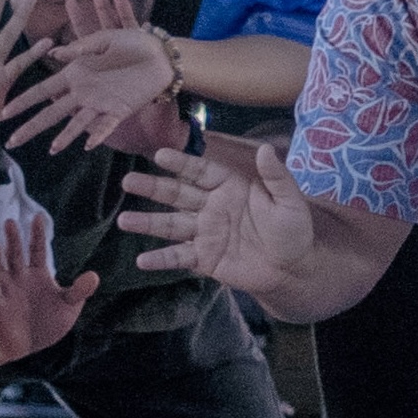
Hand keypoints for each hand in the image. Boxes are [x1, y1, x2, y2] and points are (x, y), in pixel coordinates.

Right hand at [0, 213, 98, 365]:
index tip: (38, 216)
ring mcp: (6, 293)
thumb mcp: (68, 307)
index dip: (37, 234)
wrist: (27, 347)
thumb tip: (94, 276)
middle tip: (10, 221)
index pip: (37, 249)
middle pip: (15, 255)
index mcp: (38, 274)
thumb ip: (79, 291)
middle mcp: (19, 279)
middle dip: (13, 239)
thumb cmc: (47, 322)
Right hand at [4, 0, 173, 153]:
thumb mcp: (105, 38)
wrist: (162, 54)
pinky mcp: (120, 110)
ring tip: (49, 151)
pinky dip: (97, 135)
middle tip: (12, 141)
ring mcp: (101, 103)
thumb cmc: (134, 43)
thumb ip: (80, 47)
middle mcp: (83, 92)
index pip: (43, 91)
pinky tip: (87, 146)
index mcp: (76, 73)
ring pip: (76, 124)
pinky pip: (106, 126)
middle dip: (32, 126)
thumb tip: (54, 53)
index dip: (23, 102)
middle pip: (52, 113)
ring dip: (63, 137)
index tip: (3, 112)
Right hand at [115, 143, 315, 292]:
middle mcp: (211, 206)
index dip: (181, 163)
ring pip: (171, 225)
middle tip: (128, 181)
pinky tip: (141, 261)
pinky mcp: (204, 259)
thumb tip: (266, 148)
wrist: (293, 269)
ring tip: (123, 220)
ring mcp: (204, 233)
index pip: (200, 171)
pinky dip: (160, 260)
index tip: (160, 155)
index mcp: (229, 186)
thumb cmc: (294, 231)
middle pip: (176, 194)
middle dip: (152, 188)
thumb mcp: (290, 201)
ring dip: (147, 223)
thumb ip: (276, 176)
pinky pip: (179, 258)